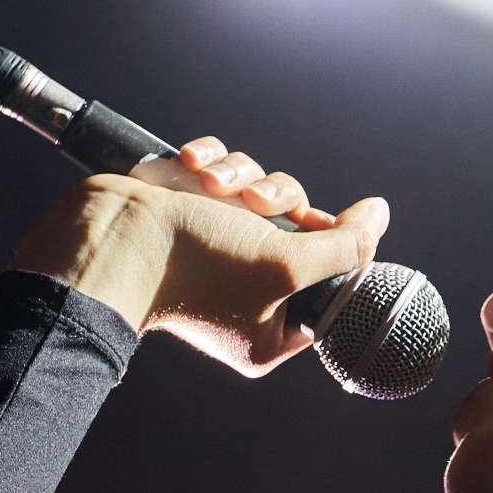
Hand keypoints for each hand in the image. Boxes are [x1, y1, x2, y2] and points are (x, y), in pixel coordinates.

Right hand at [10, 137, 389, 377]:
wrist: (112, 235)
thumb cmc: (198, 265)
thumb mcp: (289, 263)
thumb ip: (347, 244)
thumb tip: (381, 215)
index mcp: (269, 330)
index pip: (332, 285)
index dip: (337, 248)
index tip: (332, 226)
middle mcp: (245, 291)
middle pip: (301, 230)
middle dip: (282, 203)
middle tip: (261, 205)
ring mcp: (217, 246)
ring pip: (264, 191)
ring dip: (242, 177)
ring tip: (212, 186)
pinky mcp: (191, 207)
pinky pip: (225, 170)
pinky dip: (210, 162)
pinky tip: (190, 167)